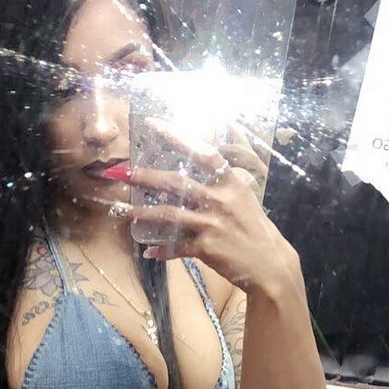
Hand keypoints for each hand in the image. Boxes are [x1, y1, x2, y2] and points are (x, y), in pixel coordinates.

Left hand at [127, 123, 297, 294]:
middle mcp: (219, 199)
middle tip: (121, 173)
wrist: (269, 264)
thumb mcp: (243, 198)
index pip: (201, 152)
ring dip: (140, 213)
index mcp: (230, 182)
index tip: (152, 124)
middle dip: (145, 177)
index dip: (176, 137)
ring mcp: (211, 223)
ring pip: (168, 215)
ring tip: (119, 211)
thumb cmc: (254, 229)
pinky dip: (162, 249)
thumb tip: (202, 166)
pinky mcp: (206, 248)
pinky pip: (176, 247)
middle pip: (176, 183)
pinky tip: (148, 251)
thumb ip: (221, 183)